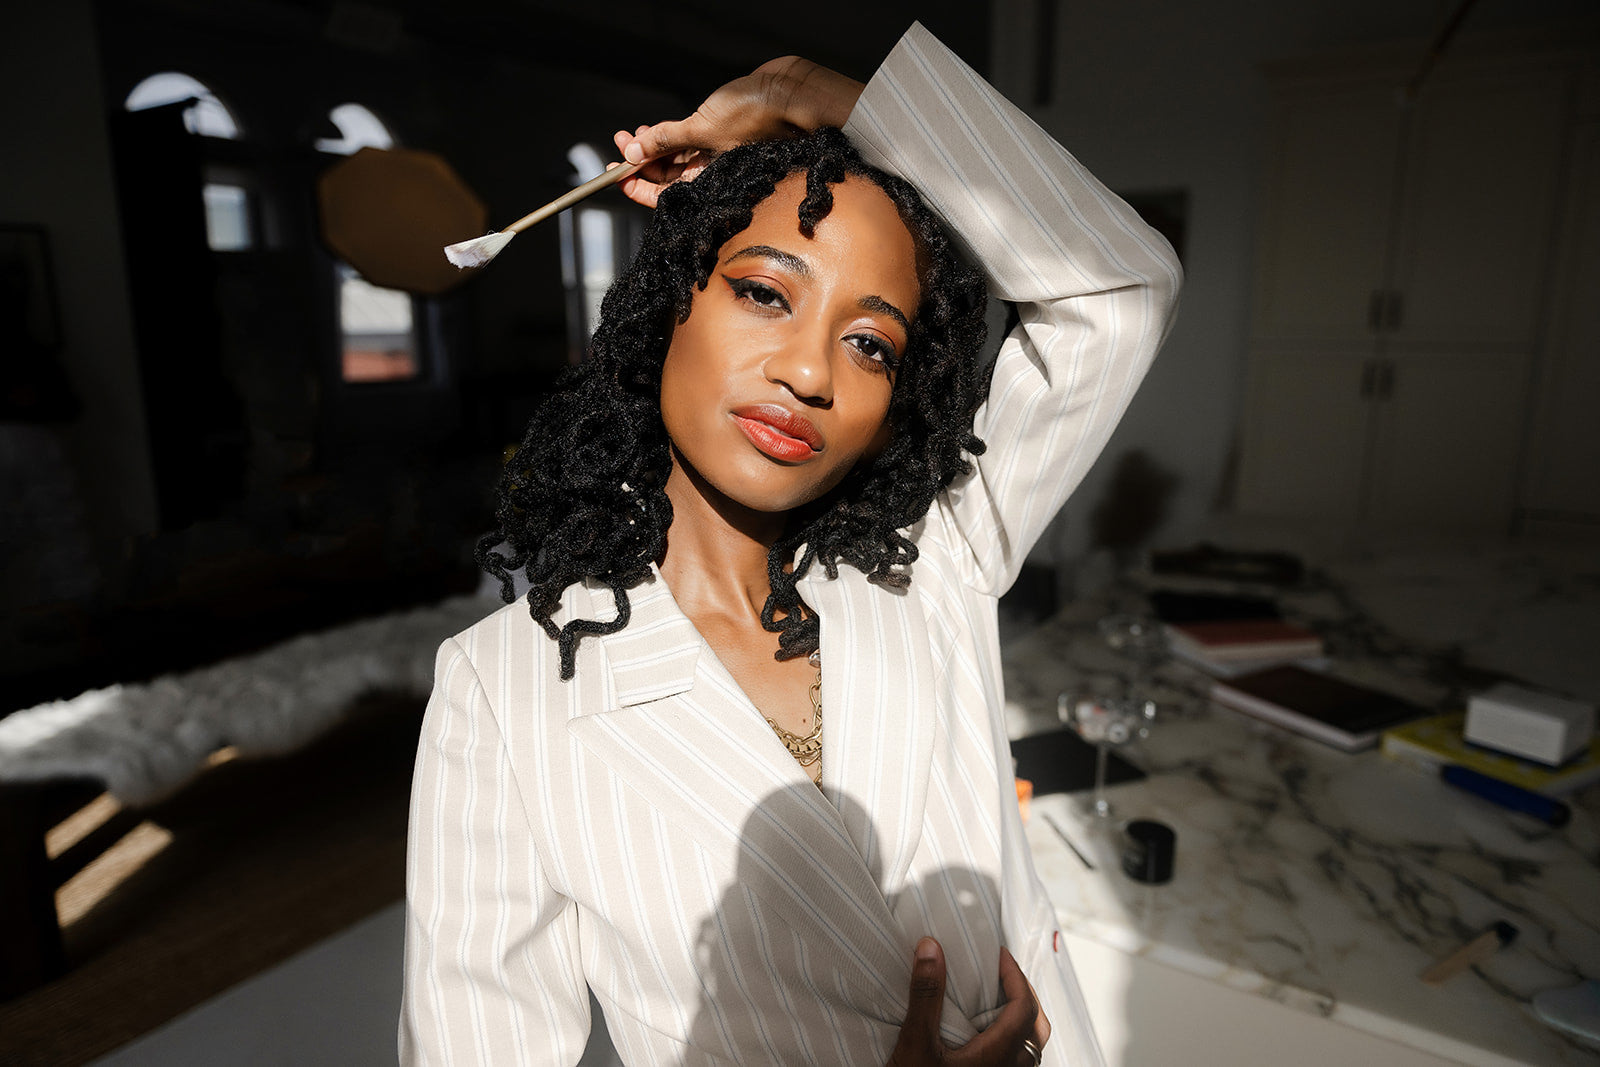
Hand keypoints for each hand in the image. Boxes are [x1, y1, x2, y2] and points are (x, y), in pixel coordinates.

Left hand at [610, 56, 865, 207]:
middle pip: (666, 177)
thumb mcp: (702, 129)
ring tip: (629, 136)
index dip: (639, 189)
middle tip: (617, 149)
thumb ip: (665, 140)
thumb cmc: (758, 116)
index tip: (616, 178)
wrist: (789, 91)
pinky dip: (665, 136)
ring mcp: (714, 152)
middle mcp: (711, 172)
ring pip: (672, 158)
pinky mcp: (717, 132)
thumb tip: (633, 153)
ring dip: (648, 147)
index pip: (667, 197)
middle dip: (638, 163)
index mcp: (712, 183)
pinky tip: (649, 130)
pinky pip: (684, 141)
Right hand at [886, 938, 1051, 1065]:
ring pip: (1030, 1050)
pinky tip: (986, 1039)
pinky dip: (1012, 1042)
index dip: (1015, 976)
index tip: (998, 955)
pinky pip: (1017, 1066)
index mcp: (996, 1057)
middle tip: (1004, 973)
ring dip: (1021, 1020)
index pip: (1024, 1007)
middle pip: (1037, 1028)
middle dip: (1025, 994)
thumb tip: (931, 948)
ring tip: (997, 1002)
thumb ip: (925, 996)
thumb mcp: (915, 1046)